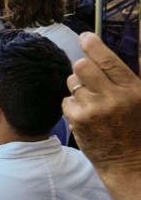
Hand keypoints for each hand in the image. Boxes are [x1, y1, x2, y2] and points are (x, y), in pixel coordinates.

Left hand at [62, 33, 140, 177]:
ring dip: (78, 88)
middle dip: (83, 68)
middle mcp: (113, 97)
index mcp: (133, 89)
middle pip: (82, 66)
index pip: (108, 59)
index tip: (85, 37)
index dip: (93, 45)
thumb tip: (126, 43)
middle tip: (89, 77)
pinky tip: (86, 115)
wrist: (130, 163)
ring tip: (92, 101)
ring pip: (72, 82)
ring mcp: (94, 109)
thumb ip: (129, 75)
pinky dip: (73, 105)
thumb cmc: (137, 128)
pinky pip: (66, 100)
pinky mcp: (78, 120)